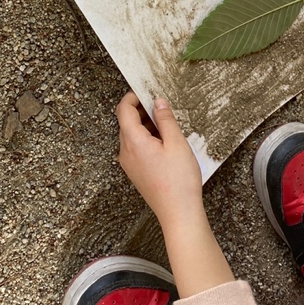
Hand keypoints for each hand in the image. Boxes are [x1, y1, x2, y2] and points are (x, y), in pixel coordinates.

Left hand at [116, 93, 203, 229]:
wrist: (178, 213)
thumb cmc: (179, 180)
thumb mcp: (176, 143)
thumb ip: (165, 119)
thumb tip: (158, 102)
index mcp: (133, 142)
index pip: (123, 110)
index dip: (133, 97)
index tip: (147, 91)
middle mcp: (125, 152)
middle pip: (126, 122)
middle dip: (142, 110)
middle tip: (163, 107)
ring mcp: (128, 164)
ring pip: (131, 135)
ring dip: (145, 125)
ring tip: (168, 126)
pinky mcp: (135, 172)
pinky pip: (135, 148)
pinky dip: (146, 139)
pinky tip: (165, 143)